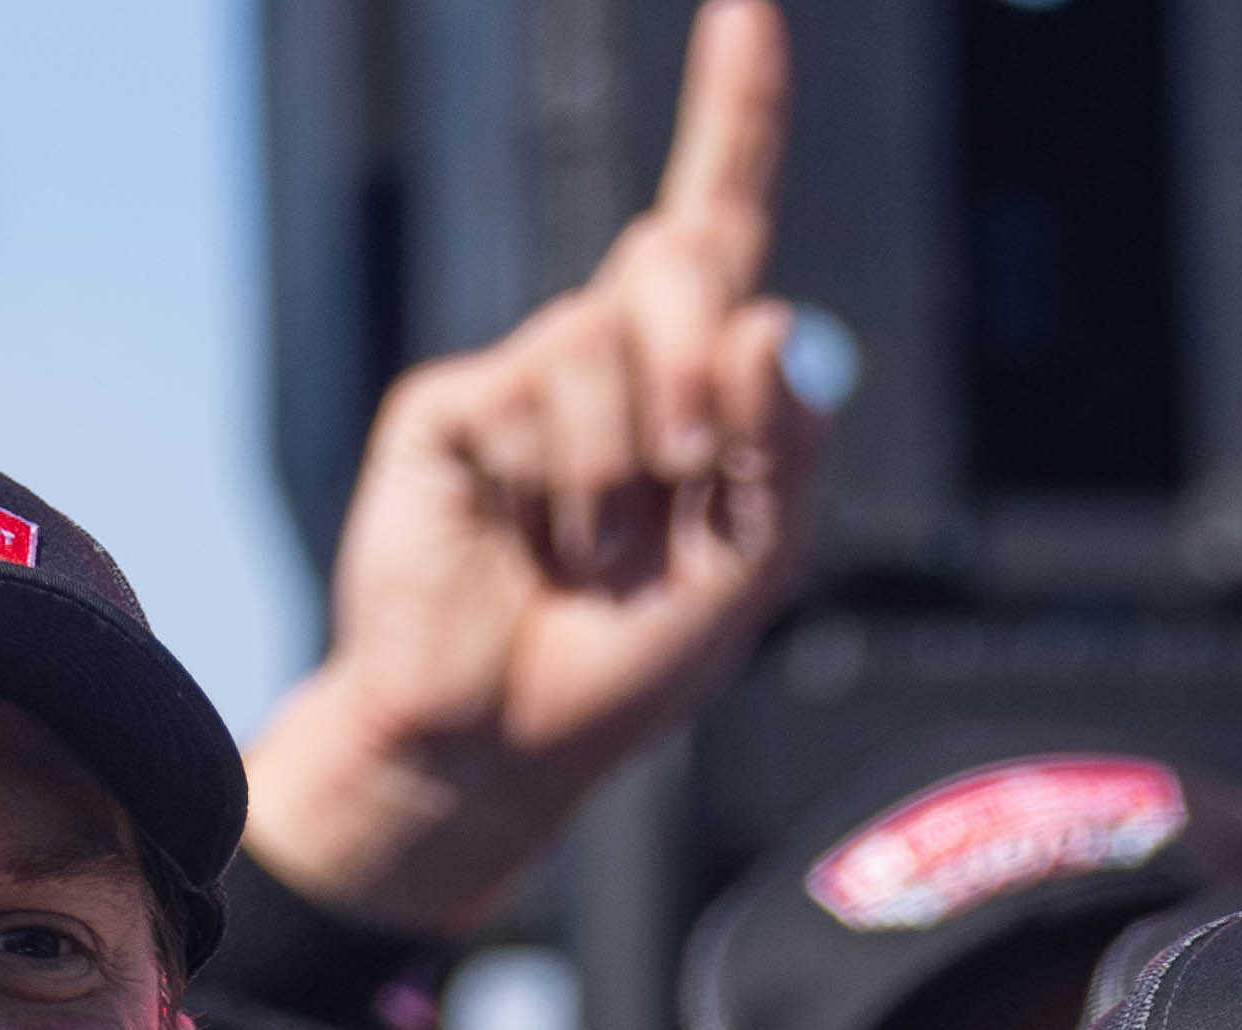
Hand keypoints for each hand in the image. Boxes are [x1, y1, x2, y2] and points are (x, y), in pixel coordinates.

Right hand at [249, 0, 825, 936]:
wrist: (496, 745)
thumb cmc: (624, 664)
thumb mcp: (751, 574)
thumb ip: (787, 456)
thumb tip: (773, 322)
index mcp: (694, 382)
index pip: (721, 223)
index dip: (734, 112)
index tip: (747, 11)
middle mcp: (611, 356)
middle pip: (679, 256)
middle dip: (703, 365)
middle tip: (693, 471)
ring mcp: (528, 376)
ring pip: (608, 331)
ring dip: (631, 461)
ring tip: (597, 553)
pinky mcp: (455, 405)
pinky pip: (536, 386)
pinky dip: (567, 481)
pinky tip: (536, 542)